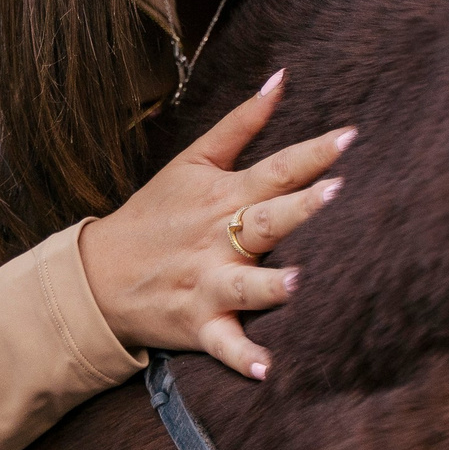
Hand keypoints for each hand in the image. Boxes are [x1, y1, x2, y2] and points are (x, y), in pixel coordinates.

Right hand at [77, 70, 350, 380]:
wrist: (98, 274)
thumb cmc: (155, 213)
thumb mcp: (193, 161)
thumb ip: (242, 122)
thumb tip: (282, 77)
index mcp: (225, 196)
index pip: (275, 169)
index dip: (313, 154)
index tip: (350, 136)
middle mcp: (220, 239)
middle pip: (265, 221)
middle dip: (299, 208)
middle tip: (336, 192)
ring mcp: (209, 283)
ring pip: (246, 286)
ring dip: (270, 287)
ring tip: (297, 282)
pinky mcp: (199, 323)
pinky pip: (224, 344)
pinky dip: (243, 359)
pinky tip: (268, 371)